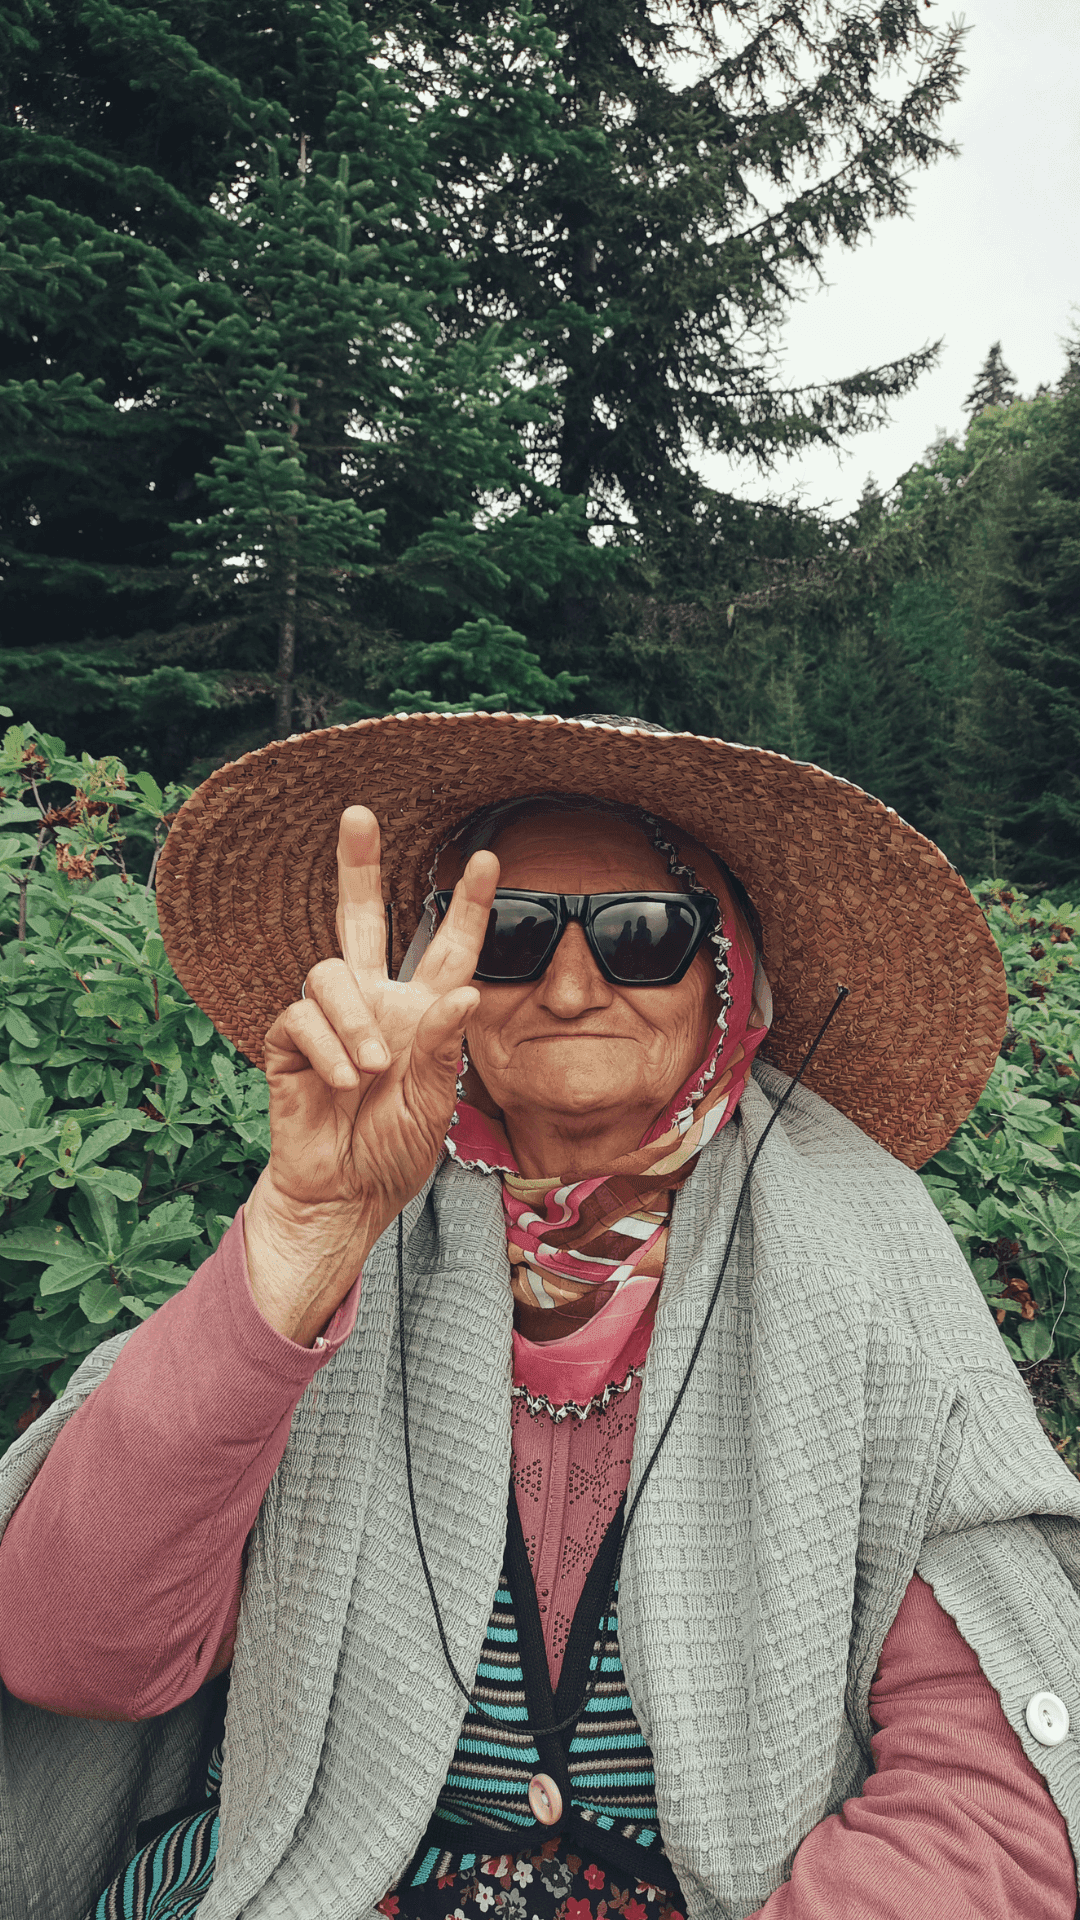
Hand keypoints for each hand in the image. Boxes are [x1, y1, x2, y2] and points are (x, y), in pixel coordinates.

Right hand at [243, 805, 497, 1344]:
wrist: (344, 1195)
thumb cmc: (394, 1150)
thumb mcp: (435, 1101)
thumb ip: (446, 1046)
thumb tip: (466, 991)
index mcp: (420, 1013)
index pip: (446, 947)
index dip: (466, 906)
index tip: (486, 858)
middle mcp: (374, 1004)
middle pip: (360, 918)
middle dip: (358, 867)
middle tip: (359, 816)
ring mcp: (330, 1022)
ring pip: (329, 971)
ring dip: (357, 1021)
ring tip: (374, 1071)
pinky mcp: (290, 1045)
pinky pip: (301, 1020)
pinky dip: (330, 1051)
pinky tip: (345, 1084)